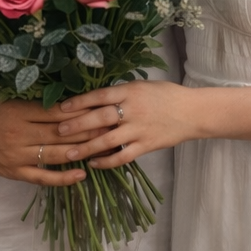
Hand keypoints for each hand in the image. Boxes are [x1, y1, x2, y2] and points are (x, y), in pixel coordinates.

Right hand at [0, 98, 97, 186]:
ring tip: (102, 149)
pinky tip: (81, 175)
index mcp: (20, 113)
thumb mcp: (15, 103)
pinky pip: (42, 178)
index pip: (56, 113)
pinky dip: (63, 178)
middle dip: (87, 131)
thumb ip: (41, 105)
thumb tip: (76, 104)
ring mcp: (17, 156)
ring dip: (80, 152)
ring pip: (54, 155)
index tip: (101, 111)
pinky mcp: (16, 173)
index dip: (81, 113)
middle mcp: (19, 135)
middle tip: (110, 129)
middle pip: (59, 134)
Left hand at [56, 79, 194, 167]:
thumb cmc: (166, 96)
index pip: (100, 96)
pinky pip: (123, 156)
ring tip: (69, 153)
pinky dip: (107, 162)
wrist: (192, 112)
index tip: (62, 107)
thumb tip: (94, 98)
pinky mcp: (146, 145)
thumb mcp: (142, 87)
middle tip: (58, 131)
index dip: (80, 102)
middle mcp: (133, 110)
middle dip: (77, 125)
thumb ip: (121, 93)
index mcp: (131, 92)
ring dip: (86, 148)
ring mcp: (139, 129)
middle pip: (99, 118)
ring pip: (107, 140)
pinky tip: (93, 164)